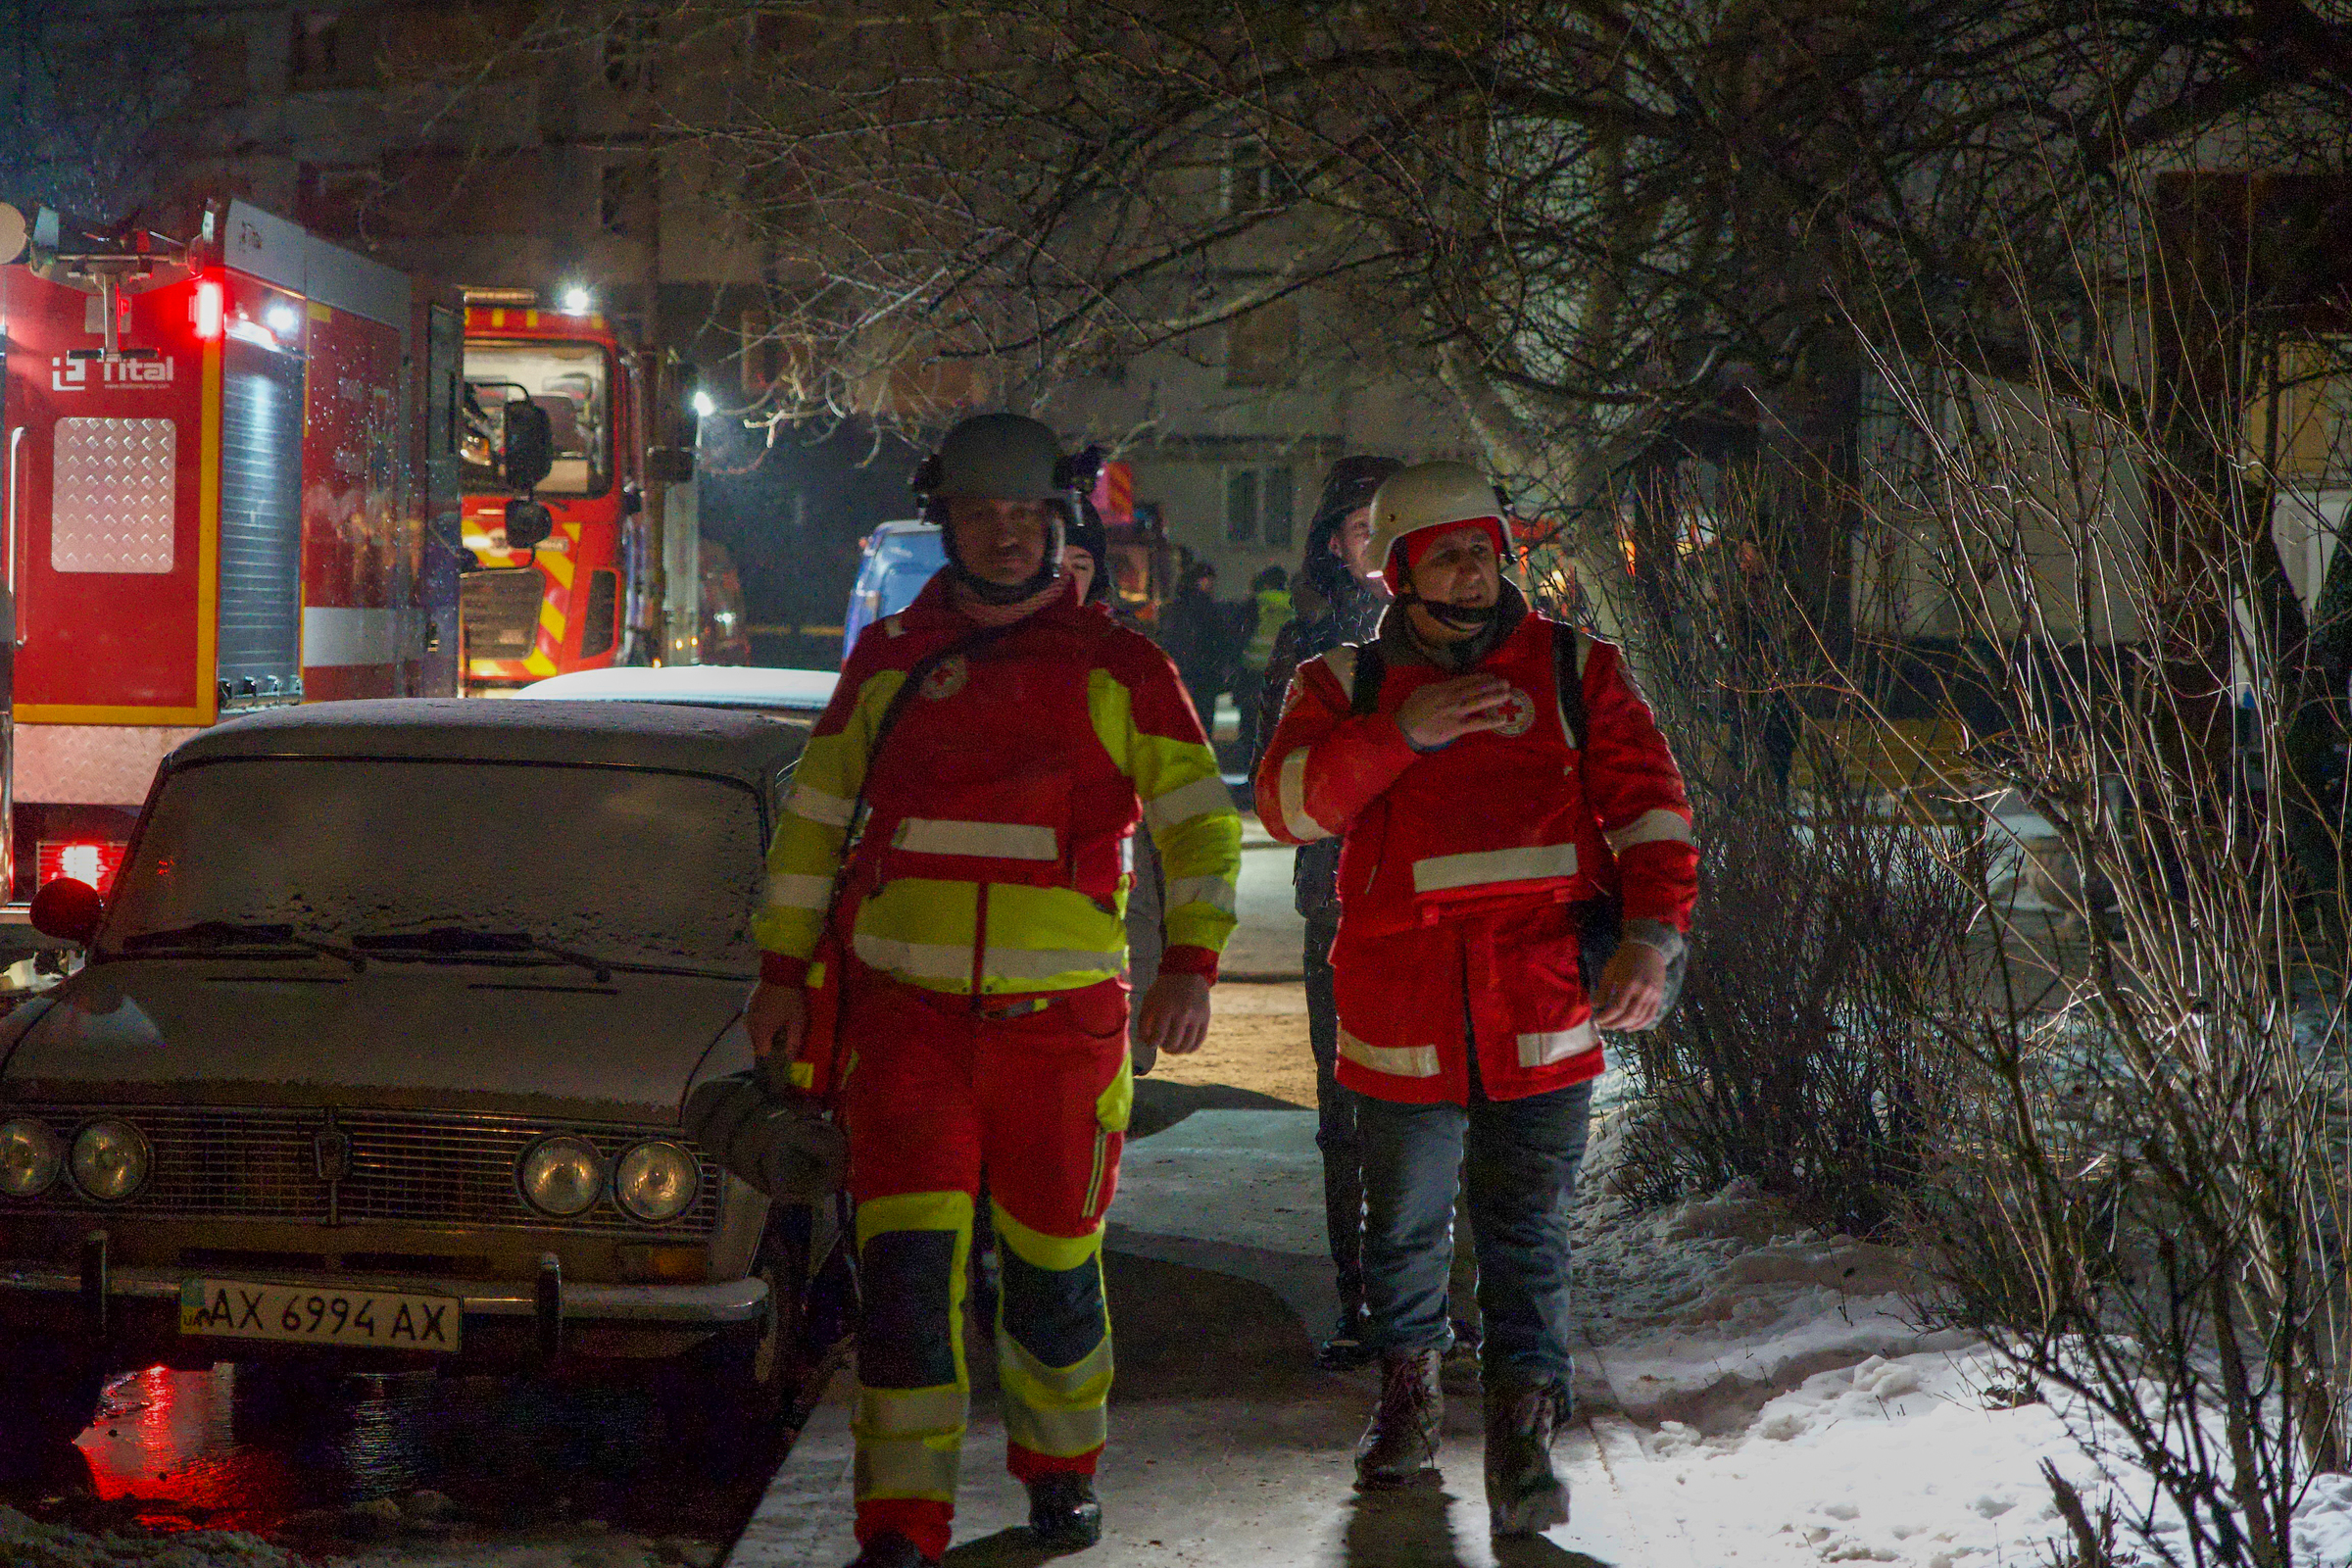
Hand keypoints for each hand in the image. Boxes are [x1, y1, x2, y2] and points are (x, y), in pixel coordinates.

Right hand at [744, 978, 808, 1060]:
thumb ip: (793, 1043)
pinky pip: (754, 1023)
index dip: (771, 1060)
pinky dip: (762, 1025)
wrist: (781, 975)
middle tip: (783, 1045)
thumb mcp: (797, 1023)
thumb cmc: (791, 1001)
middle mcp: (751, 1027)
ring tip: (779, 1032)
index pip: (762, 1056)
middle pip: (758, 1045)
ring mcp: (749, 1016)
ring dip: (765, 1036)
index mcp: (761, 1033)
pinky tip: (773, 1020)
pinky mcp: (750, 1007)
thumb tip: (790, 1059)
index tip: (780, 1061)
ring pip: (755, 1034)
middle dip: (769, 1048)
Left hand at [1137, 972, 1211, 1056]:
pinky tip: (1184, 1048)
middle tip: (1162, 1045)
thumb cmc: (1163, 989)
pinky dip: (1191, 1049)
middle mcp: (1182, 1013)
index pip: (1157, 1038)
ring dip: (1177, 1051)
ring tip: (1172, 1048)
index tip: (1151, 1043)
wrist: (1187, 973)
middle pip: (1172, 1044)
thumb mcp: (1149, 1001)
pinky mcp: (1205, 1018)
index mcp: (1165, 1008)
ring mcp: (1195, 1017)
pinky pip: (1199, 1041)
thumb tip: (1143, 1041)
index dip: (1152, 1044)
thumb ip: (1143, 1021)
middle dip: (1164, 1048)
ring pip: (1186, 1046)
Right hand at [1393, 674, 1515, 748]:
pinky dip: (1490, 721)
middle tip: (1507, 683)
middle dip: (1492, 685)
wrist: (1404, 728)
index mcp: (1443, 688)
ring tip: (1508, 695)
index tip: (1492, 676)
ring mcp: (1454, 713)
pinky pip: (1476, 724)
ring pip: (1478, 703)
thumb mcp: (1423, 690)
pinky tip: (1502, 719)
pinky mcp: (1456, 728)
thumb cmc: (1412, 709)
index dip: (1481, 678)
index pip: (1466, 681)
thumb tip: (1452, 683)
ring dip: (1494, 698)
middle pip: (1475, 689)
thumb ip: (1439, 686)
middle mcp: (1451, 698)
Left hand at [1592, 941, 1668, 1031]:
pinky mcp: (1659, 997)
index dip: (1606, 1016)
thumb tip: (1596, 1006)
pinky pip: (1650, 1015)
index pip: (1617, 1007)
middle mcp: (1643, 991)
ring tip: (1614, 1027)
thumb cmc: (1626, 958)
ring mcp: (1653, 995)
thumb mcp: (1610, 970)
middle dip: (1614, 1023)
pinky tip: (1629, 1027)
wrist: (1648, 948)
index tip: (1597, 1019)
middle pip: (1628, 1016)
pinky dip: (1640, 1024)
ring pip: (1639, 1018)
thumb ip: (1603, 989)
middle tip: (1604, 1025)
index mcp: (1629, 983)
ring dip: (1625, 1025)